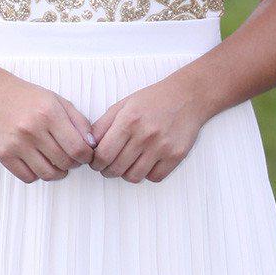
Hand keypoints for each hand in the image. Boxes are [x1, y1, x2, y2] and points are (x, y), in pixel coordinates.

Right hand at [0, 74, 97, 182]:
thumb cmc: (29, 99)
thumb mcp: (58, 101)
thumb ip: (79, 122)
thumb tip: (92, 145)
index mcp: (49, 113)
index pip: (77, 148)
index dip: (86, 157)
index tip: (85, 155)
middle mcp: (32, 129)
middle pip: (64, 162)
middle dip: (73, 164)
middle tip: (71, 158)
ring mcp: (16, 144)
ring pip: (47, 173)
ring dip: (58, 173)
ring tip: (58, 163)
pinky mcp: (4, 155)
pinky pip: (28, 177)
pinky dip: (38, 174)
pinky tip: (40, 163)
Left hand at [89, 76, 207, 181]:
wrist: (187, 97)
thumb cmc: (152, 101)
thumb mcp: (122, 105)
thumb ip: (102, 125)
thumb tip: (88, 147)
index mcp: (128, 120)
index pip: (103, 155)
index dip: (95, 163)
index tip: (96, 162)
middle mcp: (145, 135)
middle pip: (116, 169)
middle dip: (108, 170)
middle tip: (109, 166)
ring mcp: (162, 147)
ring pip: (134, 177)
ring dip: (126, 174)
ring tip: (127, 164)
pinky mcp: (176, 155)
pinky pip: (154, 177)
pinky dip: (147, 174)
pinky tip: (146, 162)